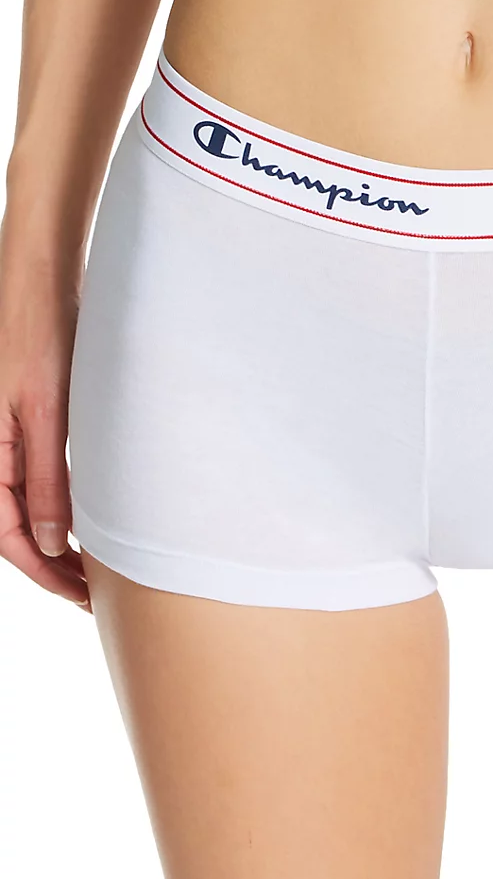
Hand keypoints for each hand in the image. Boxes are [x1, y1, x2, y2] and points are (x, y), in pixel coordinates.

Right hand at [0, 254, 89, 611]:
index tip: (84, 597)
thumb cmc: (41, 336)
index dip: (46, 573)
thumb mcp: (46, 412)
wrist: (45, 281)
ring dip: (60, 539)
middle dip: (54, 566)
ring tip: (97, 566)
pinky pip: (39, 478)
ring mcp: (11, 437)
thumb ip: (46, 478)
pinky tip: (90, 518)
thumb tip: (52, 543)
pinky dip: (63, 505)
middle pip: (17, 528)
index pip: (8, 536)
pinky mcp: (32, 422)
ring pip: (29, 505)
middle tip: (97, 593)